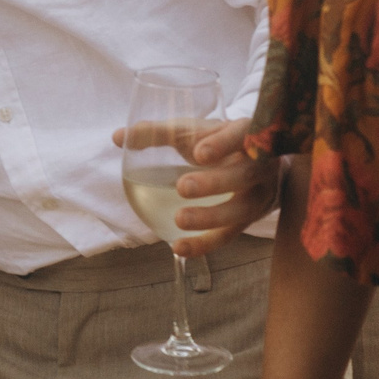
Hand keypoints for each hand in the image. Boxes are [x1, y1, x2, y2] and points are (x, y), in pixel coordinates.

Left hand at [113, 117, 277, 256]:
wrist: (260, 161)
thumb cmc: (218, 140)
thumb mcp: (194, 130)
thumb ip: (160, 132)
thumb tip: (118, 137)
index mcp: (247, 134)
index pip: (241, 135)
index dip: (222, 144)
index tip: (198, 153)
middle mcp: (261, 165)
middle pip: (244, 175)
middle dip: (214, 183)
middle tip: (183, 187)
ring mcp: (261, 194)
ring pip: (241, 210)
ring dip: (211, 217)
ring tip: (179, 220)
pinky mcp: (251, 220)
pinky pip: (230, 235)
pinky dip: (205, 243)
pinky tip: (179, 248)